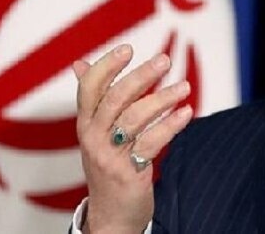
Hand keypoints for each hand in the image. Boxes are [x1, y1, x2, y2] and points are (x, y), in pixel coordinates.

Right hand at [74, 45, 192, 233]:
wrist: (110, 216)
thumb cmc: (108, 165)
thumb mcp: (95, 133)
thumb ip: (93, 98)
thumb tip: (79, 63)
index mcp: (85, 124)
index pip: (90, 88)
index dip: (107, 66)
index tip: (128, 48)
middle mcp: (93, 138)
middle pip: (115, 99)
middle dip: (141, 76)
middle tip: (165, 60)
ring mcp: (110, 156)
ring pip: (135, 119)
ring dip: (163, 99)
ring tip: (184, 87)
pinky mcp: (129, 173)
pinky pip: (152, 143)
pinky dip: (171, 125)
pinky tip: (186, 113)